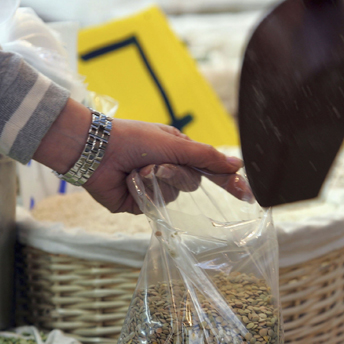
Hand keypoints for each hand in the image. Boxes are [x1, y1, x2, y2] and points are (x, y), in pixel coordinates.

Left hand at [33, 99, 243, 213]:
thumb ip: (207, 156)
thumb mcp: (175, 143)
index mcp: (179, 153)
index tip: (247, 195)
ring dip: (158, 180)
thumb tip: (237, 165)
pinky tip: (131, 181)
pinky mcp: (140, 203)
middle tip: (157, 163)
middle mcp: (169, 171)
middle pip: (192, 182)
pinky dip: (145, 191)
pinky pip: (155, 205)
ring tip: (139, 169)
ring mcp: (155, 188)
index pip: (210, 169)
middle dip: (177, 173)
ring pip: (174, 194)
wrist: (96, 150)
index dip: (228, 181)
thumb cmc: (134, 138)